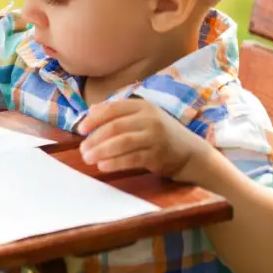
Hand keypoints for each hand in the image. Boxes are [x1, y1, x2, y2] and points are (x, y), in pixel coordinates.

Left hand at [77, 98, 210, 180]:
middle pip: (114, 127)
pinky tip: (103, 166)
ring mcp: (155, 137)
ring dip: (101, 151)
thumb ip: (119, 114)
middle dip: (94, 139)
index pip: (112, 109)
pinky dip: (115, 162)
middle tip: (82, 149)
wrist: (191, 153)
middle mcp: (149, 119)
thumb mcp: (143, 118)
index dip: (93, 119)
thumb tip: (91, 111)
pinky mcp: (158, 155)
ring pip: (121, 143)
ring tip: (88, 158)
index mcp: (142, 106)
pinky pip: (131, 158)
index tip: (80, 129)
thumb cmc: (160, 134)